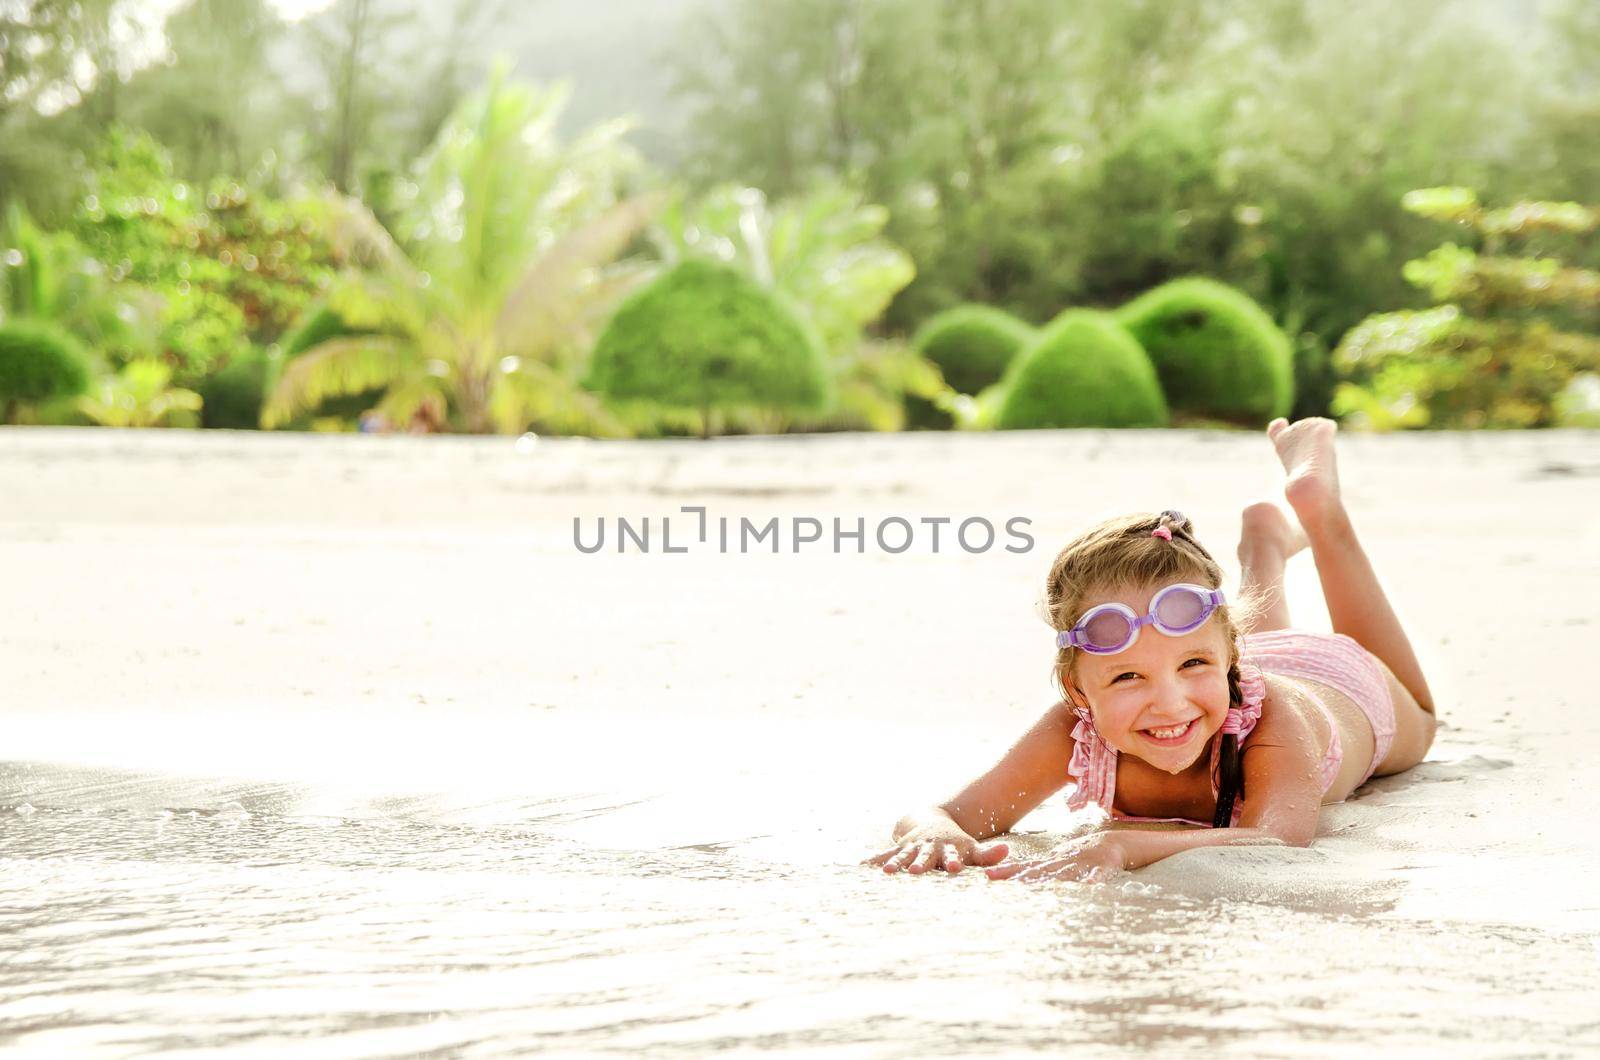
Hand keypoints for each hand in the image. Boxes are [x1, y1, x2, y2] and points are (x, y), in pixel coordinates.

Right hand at [862, 827, 1008, 875]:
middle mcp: (928, 848)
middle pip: (924, 857)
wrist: (933, 821)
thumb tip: (1006, 852)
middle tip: (914, 871)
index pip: (951, 857)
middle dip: (918, 863)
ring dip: (894, 864)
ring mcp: (912, 848)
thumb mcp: (973, 848)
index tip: (953, 869)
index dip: (952, 862)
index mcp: (947, 850)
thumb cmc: (957, 843)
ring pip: (901, 856)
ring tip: (885, 873)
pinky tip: (859, 868)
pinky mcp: (899, 850)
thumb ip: (988, 855)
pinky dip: (873, 861)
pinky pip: (884, 856)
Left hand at [983, 832, 1125, 882]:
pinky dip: (1094, 880)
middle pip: (1038, 870)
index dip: (1007, 871)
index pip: (1026, 867)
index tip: (987, 875)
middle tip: (994, 878)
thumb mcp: (1058, 865)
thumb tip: (1018, 881)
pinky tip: (1090, 886)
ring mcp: (1082, 865)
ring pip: (1065, 873)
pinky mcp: (1103, 868)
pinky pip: (1098, 875)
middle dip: (1017, 875)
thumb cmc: (1080, 858)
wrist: (1110, 844)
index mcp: (1052, 863)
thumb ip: (1041, 874)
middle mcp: (1063, 863)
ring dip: (1051, 880)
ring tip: (1034, 886)